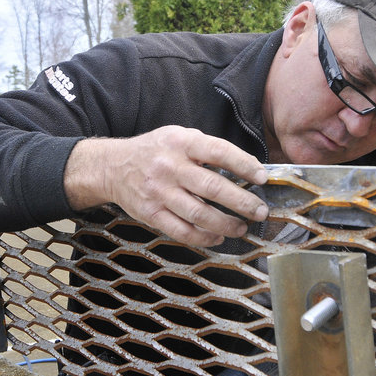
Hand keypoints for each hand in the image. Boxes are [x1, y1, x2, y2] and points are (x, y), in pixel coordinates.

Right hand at [64, 126, 267, 246]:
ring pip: (199, 214)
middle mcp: (169, 166)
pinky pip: (181, 231)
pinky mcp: (150, 213)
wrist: (112, 167)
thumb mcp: (178, 137)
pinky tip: (217, 237)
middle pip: (212, 187)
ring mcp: (159, 192)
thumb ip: (207, 149)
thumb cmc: (154, 151)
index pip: (219, 152)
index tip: (262, 178)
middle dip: (242, 202)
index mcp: (180, 142)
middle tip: (260, 210)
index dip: (244, 165)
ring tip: (241, 228)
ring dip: (226, 224)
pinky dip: (203, 238)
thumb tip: (246, 169)